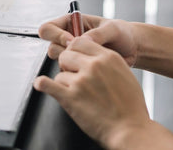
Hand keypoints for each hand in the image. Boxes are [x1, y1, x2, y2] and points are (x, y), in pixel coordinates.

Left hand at [33, 36, 150, 146]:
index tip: (73, 57)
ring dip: (64, 83)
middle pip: (66, 54)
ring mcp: (81, 81)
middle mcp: (94, 66)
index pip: (80, 41)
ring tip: (77, 94)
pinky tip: (42, 84)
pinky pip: (48, 84)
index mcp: (108, 57)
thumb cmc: (130, 106)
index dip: (74, 50)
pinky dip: (43, 84)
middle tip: (73, 76)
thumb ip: (107, 62)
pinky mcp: (70, 97)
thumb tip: (91, 56)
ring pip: (60, 73)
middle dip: (67, 65)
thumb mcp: (125, 74)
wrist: (130, 130)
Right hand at [39, 15, 138, 66]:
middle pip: (50, 46)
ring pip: (59, 61)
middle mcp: (68, 38)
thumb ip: (98, 33)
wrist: (133, 50)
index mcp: (72, 23)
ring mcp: (73, 54)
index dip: (56, 35)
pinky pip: (70, 73)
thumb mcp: (113, 29)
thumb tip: (82, 40)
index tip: (72, 41)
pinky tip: (93, 70)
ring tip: (90, 61)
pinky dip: (78, 73)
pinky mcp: (79, 68)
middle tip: (81, 54)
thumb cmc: (123, 33)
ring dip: (71, 63)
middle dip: (64, 51)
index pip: (49, 28)